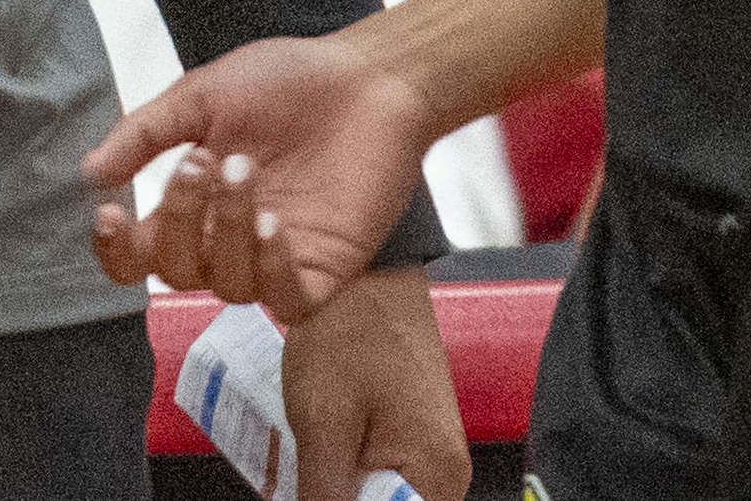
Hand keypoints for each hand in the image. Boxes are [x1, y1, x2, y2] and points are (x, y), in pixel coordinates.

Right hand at [86, 28, 442, 318]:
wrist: (367, 76)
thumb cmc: (287, 82)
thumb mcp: (202, 96)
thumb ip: (145, 134)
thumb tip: (89, 174)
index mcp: (194, 203)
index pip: (139, 253)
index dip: (116, 249)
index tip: (112, 211)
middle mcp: (229, 238)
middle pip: (175, 271)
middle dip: (177, 219)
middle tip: (201, 160)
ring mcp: (275, 258)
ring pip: (226, 286)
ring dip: (225, 230)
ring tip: (246, 169)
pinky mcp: (323, 270)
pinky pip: (284, 301)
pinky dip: (270, 267)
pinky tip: (275, 224)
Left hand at [281, 269, 471, 500]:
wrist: (367, 273)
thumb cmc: (349, 330)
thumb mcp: (323, 420)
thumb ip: (324, 493)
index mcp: (434, 474)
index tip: (308, 491)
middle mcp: (445, 471)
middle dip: (339, 498)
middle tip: (306, 469)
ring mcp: (432, 452)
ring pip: (380, 496)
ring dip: (340, 489)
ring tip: (311, 454)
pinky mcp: (415, 436)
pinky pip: (381, 474)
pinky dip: (348, 471)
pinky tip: (321, 446)